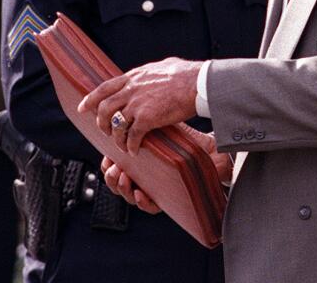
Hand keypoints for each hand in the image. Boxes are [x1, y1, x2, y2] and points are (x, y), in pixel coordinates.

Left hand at [78, 57, 201, 155]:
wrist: (199, 83)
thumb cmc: (187, 74)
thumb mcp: (163, 65)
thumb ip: (151, 72)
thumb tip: (152, 72)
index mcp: (134, 77)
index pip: (104, 88)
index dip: (91, 99)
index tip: (84, 108)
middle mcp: (131, 90)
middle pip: (104, 109)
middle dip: (102, 123)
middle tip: (106, 131)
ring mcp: (137, 105)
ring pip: (115, 125)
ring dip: (116, 138)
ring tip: (122, 145)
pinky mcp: (147, 119)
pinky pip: (132, 136)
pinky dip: (131, 146)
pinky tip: (135, 151)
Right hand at [100, 129, 229, 213]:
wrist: (209, 151)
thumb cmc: (185, 141)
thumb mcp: (161, 131)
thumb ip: (144, 125)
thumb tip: (125, 111)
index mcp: (138, 164)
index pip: (114, 168)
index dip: (107, 165)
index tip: (108, 158)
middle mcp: (143, 178)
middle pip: (116, 184)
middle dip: (111, 178)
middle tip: (113, 168)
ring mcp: (153, 189)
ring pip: (129, 196)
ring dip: (122, 188)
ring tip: (124, 177)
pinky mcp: (167, 199)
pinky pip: (150, 206)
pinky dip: (142, 201)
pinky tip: (140, 192)